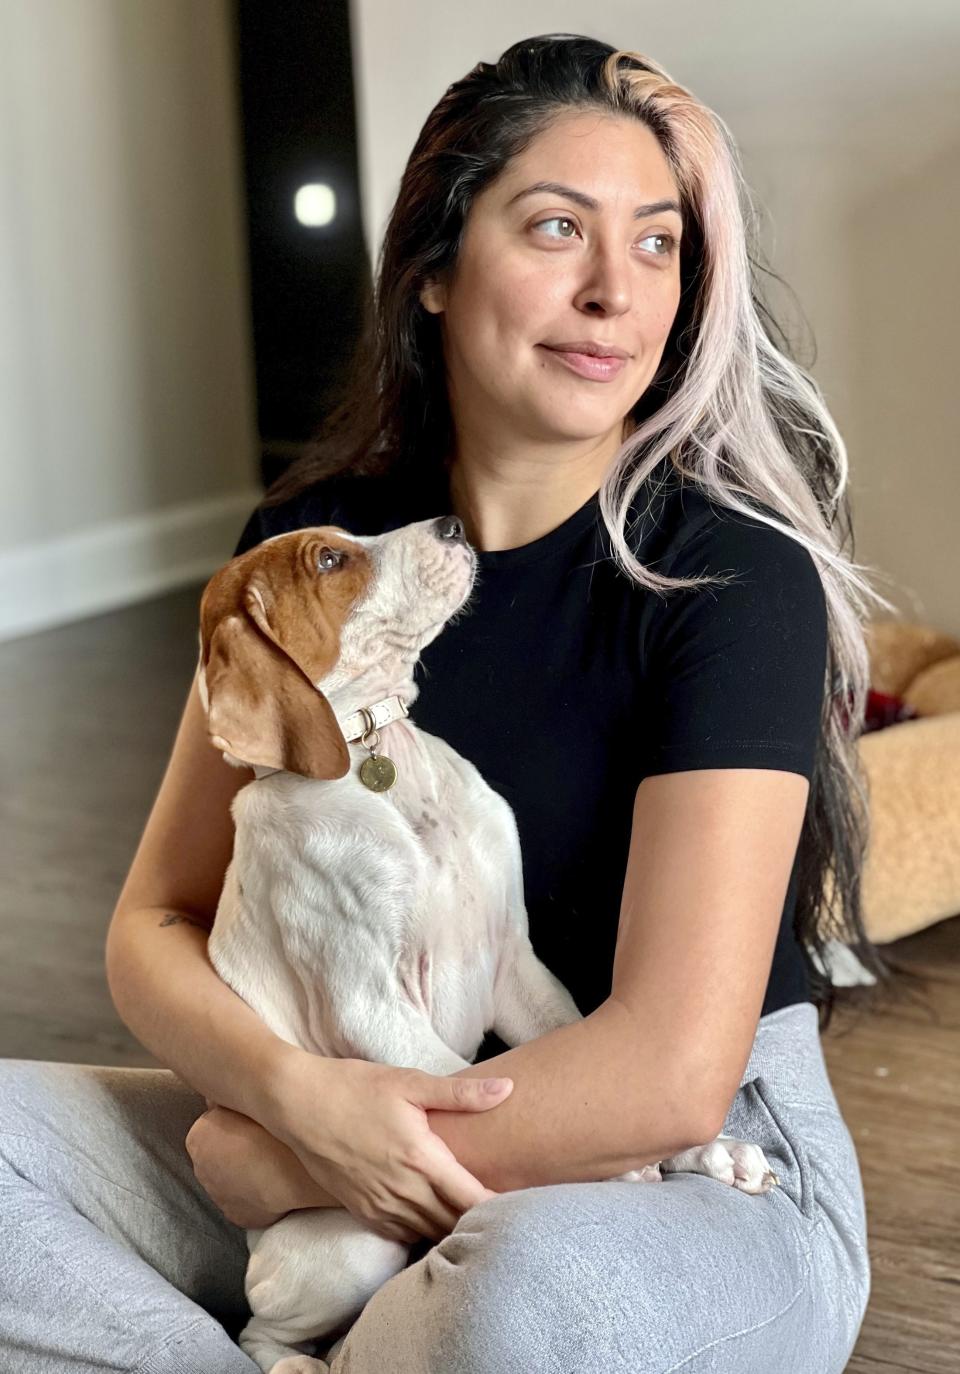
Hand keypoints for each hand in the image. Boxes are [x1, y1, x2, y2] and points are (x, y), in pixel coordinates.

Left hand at [186, 1105, 323, 1227]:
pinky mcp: (239, 1217)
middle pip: (217, 1154)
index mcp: (197, 1138)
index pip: (211, 1125)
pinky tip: (273, 1183)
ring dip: (243, 1172)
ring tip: (270, 1162)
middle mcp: (201, 1170)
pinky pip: (245, 1202)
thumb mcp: (242, 1099)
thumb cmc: (270, 1128)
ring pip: (229, 1180)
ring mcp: (218, 1197)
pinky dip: (256, 1194)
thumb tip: (216, 1097)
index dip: (232, 1121)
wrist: (292, 1169)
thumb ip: (223, 1098)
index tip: (251, 1120)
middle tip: (260, 1141)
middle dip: (233, 1149)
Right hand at [265, 1052, 513, 1244]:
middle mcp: (402, 1189)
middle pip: (453, 1222)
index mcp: (420, 1157)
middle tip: (505, 1214)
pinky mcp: (360, 1211)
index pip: (471, 1198)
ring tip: (474, 1220)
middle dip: (479, 1221)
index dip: (499, 1206)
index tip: (522, 1203)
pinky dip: (420, 1231)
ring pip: (428, 1232)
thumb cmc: (355, 1087)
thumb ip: (460, 1094)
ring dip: (450, 1228)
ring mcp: (378, 1205)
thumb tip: (507, 1089)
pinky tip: (431, 1218)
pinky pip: (400, 1234)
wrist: (297, 1104)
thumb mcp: (409, 1082)